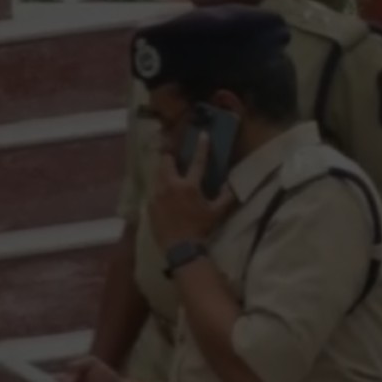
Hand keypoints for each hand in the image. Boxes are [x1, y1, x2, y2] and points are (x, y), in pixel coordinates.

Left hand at [148, 131, 235, 249]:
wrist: (180, 247)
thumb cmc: (201, 228)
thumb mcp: (217, 212)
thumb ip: (226, 196)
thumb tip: (232, 184)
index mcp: (188, 186)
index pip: (197, 162)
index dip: (201, 147)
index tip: (202, 135)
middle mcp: (170, 186)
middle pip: (166, 161)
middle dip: (170, 155)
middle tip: (175, 154)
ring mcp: (156, 194)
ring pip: (157, 174)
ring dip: (164, 170)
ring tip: (169, 171)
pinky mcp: (149, 203)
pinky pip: (153, 189)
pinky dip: (159, 186)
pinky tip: (164, 192)